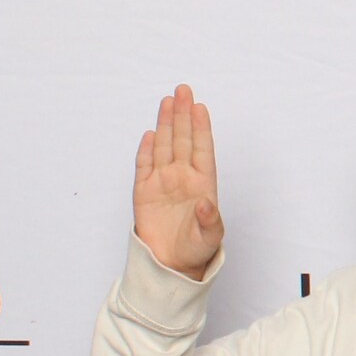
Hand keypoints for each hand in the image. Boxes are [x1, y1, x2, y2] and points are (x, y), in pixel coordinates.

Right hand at [133, 84, 223, 278]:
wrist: (171, 266)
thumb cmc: (196, 250)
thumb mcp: (210, 238)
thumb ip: (210, 222)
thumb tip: (207, 204)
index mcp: (203, 183)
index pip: (202, 149)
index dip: (201, 127)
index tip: (199, 106)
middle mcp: (183, 177)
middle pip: (183, 140)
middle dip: (182, 115)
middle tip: (183, 90)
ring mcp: (163, 182)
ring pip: (165, 147)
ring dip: (166, 125)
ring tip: (167, 102)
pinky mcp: (144, 192)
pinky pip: (144, 166)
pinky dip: (146, 151)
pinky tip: (150, 134)